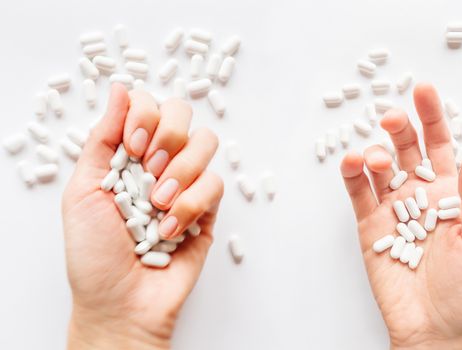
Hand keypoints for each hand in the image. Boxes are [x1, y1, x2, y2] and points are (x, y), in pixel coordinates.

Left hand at [62, 84, 223, 348]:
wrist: (120, 302)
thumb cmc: (94, 254)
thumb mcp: (82, 190)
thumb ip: (103, 138)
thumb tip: (120, 88)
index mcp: (128, 154)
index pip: (148, 104)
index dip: (145, 115)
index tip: (133, 146)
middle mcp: (160, 162)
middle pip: (183, 112)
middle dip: (168, 135)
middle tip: (149, 168)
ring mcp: (186, 184)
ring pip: (206, 143)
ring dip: (181, 171)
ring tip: (158, 204)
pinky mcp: (208, 209)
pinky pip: (215, 184)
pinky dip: (191, 205)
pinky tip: (170, 230)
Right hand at [340, 83, 461, 348]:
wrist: (432, 325)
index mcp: (449, 192)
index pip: (440, 145)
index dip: (432, 116)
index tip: (423, 90)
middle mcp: (418, 194)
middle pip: (406, 149)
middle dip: (399, 127)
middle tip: (392, 116)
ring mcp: (392, 208)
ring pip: (379, 167)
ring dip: (375, 153)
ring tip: (376, 156)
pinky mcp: (369, 225)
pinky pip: (358, 193)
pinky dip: (352, 175)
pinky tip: (353, 163)